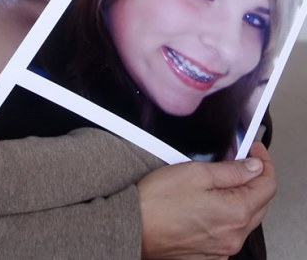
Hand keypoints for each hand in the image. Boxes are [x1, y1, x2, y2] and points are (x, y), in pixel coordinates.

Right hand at [137, 142, 275, 259]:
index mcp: (236, 213)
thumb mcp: (197, 172)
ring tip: (222, 180)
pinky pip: (229, 233)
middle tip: (241, 160)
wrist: (133, 226)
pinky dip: (228, 216)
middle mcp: (234, 236)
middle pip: (260, 204)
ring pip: (245, 219)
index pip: (267, 186)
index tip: (255, 150)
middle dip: (255, 180)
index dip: (264, 163)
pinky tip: (211, 203)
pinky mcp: (209, 256)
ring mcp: (222, 249)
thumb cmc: (158, 200)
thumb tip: (254, 168)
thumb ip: (231, 171)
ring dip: (242, 198)